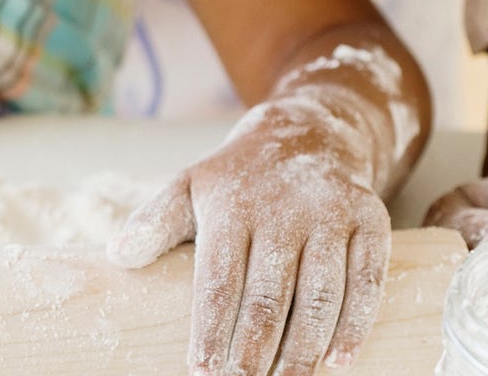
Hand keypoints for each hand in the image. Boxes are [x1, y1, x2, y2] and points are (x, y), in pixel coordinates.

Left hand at [107, 104, 390, 374]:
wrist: (305, 135)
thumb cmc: (235, 180)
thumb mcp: (187, 188)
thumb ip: (152, 223)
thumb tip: (116, 256)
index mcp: (232, 208)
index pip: (219, 281)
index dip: (211, 329)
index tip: (201, 370)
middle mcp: (283, 211)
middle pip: (270, 294)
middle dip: (255, 349)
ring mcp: (330, 216)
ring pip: (320, 292)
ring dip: (305, 346)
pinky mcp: (370, 221)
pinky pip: (367, 277)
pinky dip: (356, 321)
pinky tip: (340, 360)